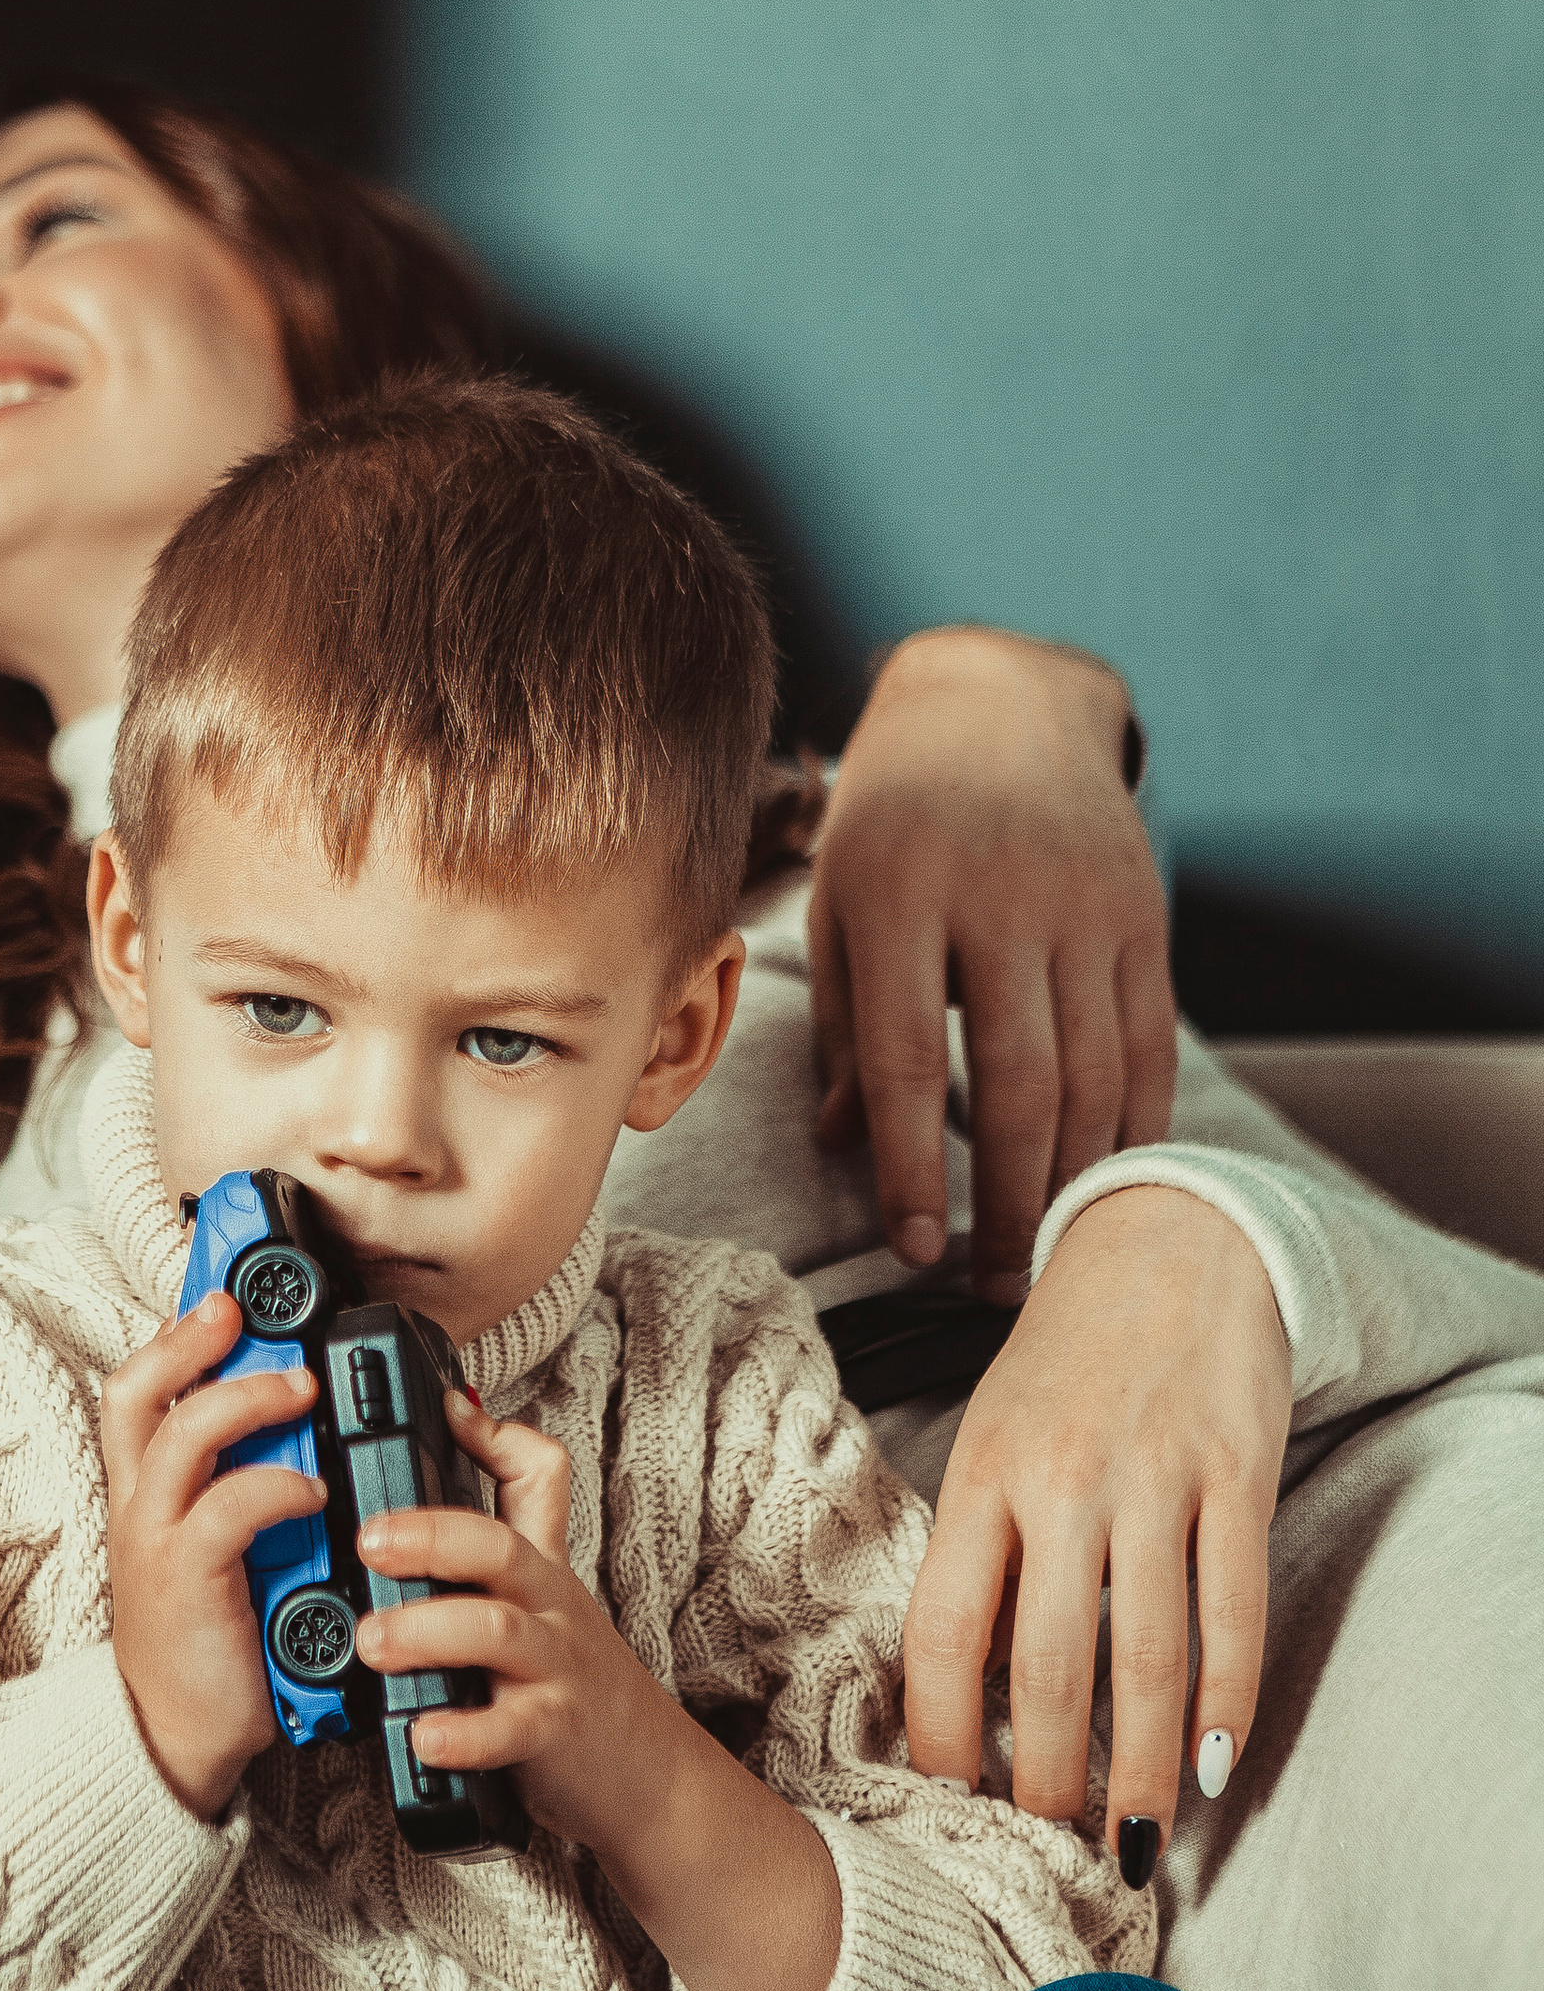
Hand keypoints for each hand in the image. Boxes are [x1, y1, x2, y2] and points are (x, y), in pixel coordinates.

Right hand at [102, 1292, 326, 1820]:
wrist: (176, 1739)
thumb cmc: (211, 1641)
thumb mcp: (219, 1552)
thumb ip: (244, 1491)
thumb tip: (309, 1432)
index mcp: (144, 1494)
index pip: (134, 1392)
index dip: (170, 1338)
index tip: (219, 1299)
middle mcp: (138, 1507)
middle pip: (132, 1394)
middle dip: (184, 1341)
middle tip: (238, 1311)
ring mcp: (155, 1542)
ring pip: (179, 1437)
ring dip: (245, 1399)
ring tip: (302, 1387)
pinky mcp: (186, 1582)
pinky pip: (226, 1509)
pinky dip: (274, 1485)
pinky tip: (314, 1489)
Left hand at [360, 1395, 840, 1990]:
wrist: (647, 1774)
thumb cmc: (574, 1678)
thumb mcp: (543, 1595)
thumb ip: (495, 1536)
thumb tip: (441, 1469)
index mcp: (538, 1567)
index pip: (536, 1478)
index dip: (493, 1436)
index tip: (441, 1411)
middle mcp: (547, 1605)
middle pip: (499, 1547)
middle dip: (431, 1535)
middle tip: (369, 1541)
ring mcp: (554, 1667)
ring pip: (496, 1632)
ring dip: (428, 1631)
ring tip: (372, 1642)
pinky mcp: (554, 1732)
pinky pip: (509, 1729)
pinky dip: (464, 1734)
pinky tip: (424, 1736)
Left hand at [810, 626, 1174, 1301]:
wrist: (999, 706)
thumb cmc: (892, 822)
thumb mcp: (840, 902)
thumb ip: (845, 1025)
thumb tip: (847, 1147)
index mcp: (900, 893)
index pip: (909, 1060)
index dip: (913, 1169)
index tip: (912, 1251)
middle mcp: (1001, 897)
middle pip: (1019, 1084)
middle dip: (1010, 1202)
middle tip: (996, 1285)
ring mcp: (1086, 905)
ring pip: (1095, 1076)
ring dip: (1074, 1182)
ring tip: (1046, 1253)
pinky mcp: (1146, 916)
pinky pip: (1149, 1045)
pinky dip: (1135, 1128)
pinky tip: (1109, 1185)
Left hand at [903, 1186, 1288, 1858]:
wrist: (1168, 1247)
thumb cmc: (1063, 1365)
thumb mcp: (991, 1438)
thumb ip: (983, 1550)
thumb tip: (974, 1688)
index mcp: (981, 1475)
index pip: (944, 1629)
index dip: (941, 1728)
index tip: (948, 1793)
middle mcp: (1062, 1481)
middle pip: (1050, 1666)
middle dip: (1047, 1777)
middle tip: (1046, 1845)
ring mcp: (1155, 1479)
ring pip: (1148, 1658)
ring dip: (1142, 1768)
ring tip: (1135, 1842)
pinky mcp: (1238, 1475)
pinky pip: (1235, 1613)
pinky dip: (1228, 1701)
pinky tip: (1217, 1765)